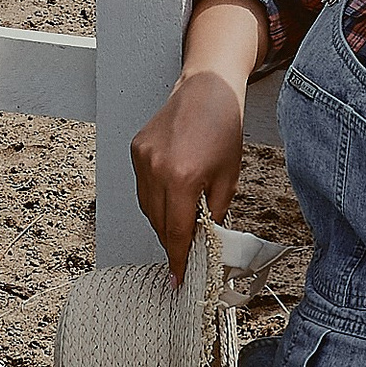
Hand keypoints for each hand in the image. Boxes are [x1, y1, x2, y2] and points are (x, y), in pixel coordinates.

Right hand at [129, 67, 243, 273]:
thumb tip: (203, 238)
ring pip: (146, 207)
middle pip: (158, 222)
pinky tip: (172, 192)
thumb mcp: (229, 176)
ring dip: (162, 219)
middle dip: (171, 240)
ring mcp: (142, 158)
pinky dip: (155, 197)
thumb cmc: (224, 127)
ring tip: (181, 219)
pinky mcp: (136, 149)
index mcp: (183, 178)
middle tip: (185, 251)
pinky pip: (142, 186)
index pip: (176, 231)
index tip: (177, 279)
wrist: (208, 87)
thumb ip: (215, 211)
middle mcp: (156, 169)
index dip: (177, 259)